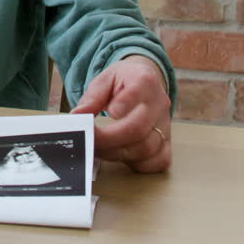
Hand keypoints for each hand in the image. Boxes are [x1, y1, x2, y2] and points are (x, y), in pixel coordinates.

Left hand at [70, 55, 171, 172]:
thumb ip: (92, 98)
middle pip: (138, 129)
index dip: (116, 109)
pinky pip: (159, 161)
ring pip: (146, 149)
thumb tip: (77, 116)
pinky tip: (122, 156)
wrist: (146, 79)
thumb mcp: (104, 80)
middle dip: (108, 140)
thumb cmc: (123, 80)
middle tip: (88, 140)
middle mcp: (159, 103)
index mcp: (144, 81)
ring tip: (98, 149)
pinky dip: (139, 165)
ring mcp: (165, 124)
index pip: (135, 95)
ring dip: (117, 153)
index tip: (96, 117)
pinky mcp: (167, 141)